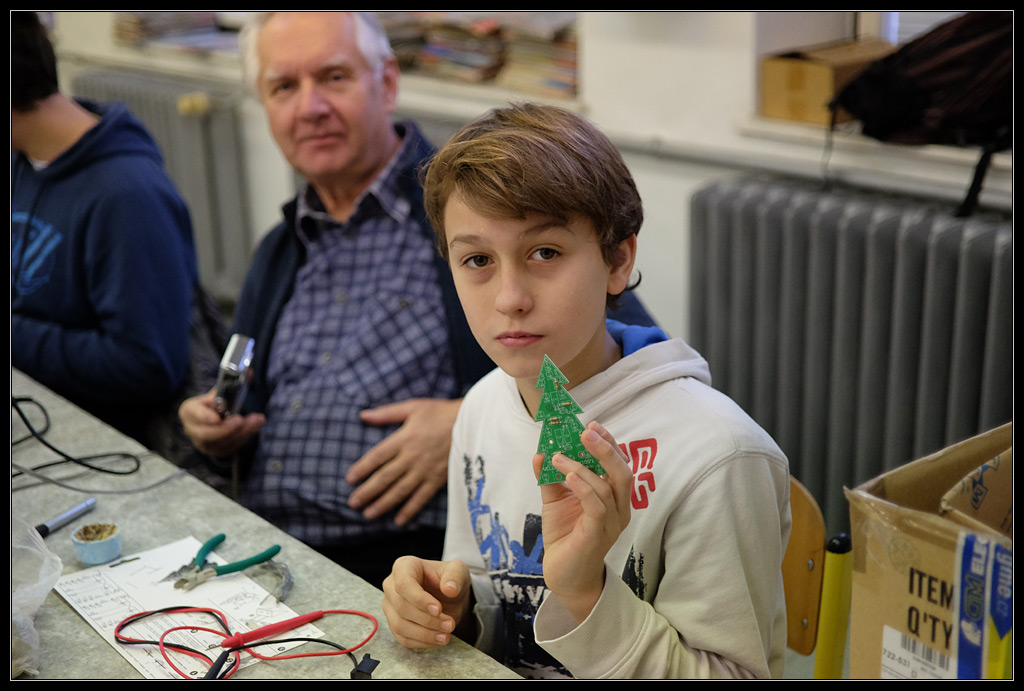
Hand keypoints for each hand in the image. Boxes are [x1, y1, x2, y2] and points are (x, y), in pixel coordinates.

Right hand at [178, 388, 264, 457]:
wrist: (212, 419)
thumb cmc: (213, 404)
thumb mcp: (218, 393)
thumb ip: (232, 384)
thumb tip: (248, 372)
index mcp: (189, 411)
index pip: (193, 414)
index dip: (205, 417)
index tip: (217, 417)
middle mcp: (193, 430)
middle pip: (207, 434)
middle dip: (226, 428)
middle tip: (241, 419)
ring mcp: (204, 444)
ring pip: (222, 443)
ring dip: (242, 432)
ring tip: (257, 420)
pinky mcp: (217, 451)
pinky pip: (231, 447)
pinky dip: (245, 437)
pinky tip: (255, 426)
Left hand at [347, 398, 461, 525]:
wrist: (472, 423)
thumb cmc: (441, 413)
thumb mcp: (413, 407)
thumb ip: (387, 413)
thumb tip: (363, 415)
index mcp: (405, 437)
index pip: (378, 456)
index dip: (362, 468)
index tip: (350, 479)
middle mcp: (413, 456)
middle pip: (386, 477)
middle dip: (367, 491)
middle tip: (352, 503)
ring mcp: (426, 470)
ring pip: (400, 490)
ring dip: (383, 504)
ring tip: (368, 514)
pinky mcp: (438, 479)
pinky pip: (422, 497)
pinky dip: (410, 509)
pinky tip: (399, 520)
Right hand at [382, 556, 473, 648]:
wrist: (448, 597)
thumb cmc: (450, 579)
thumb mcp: (458, 571)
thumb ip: (455, 576)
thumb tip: (449, 589)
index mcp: (404, 566)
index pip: (403, 584)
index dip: (419, 600)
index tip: (438, 609)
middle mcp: (391, 585)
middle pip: (402, 607)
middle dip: (427, 620)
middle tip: (450, 625)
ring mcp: (390, 606)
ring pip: (400, 625)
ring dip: (425, 634)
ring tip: (446, 636)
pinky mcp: (394, 624)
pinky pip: (403, 638)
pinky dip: (422, 643)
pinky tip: (438, 640)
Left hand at [532, 420, 632, 623]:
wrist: (562, 574)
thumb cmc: (565, 535)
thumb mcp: (555, 500)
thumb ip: (550, 476)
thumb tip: (541, 451)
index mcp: (614, 497)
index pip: (619, 464)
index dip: (608, 443)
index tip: (592, 425)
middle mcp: (619, 508)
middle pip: (623, 472)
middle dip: (605, 448)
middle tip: (585, 431)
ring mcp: (611, 523)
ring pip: (607, 487)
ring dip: (582, 466)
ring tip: (559, 456)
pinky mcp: (597, 534)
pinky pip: (596, 506)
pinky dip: (583, 487)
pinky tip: (568, 475)